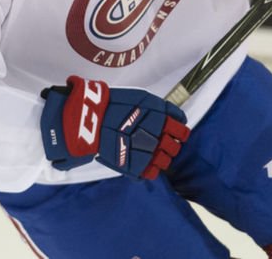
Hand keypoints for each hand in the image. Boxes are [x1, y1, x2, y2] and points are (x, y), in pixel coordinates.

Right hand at [39, 76, 190, 179]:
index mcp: (161, 116)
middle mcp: (159, 134)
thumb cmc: (110, 103)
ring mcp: (148, 151)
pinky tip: (143, 164)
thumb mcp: (138, 98)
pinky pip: (153, 173)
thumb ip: (155, 107)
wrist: (90, 119)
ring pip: (167, 161)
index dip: (178, 130)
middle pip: (176, 145)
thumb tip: (169, 116)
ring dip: (161, 158)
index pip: (181, 128)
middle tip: (159, 143)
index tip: (172, 131)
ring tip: (149, 154)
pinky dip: (149, 170)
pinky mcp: (136, 166)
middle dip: (170, 144)